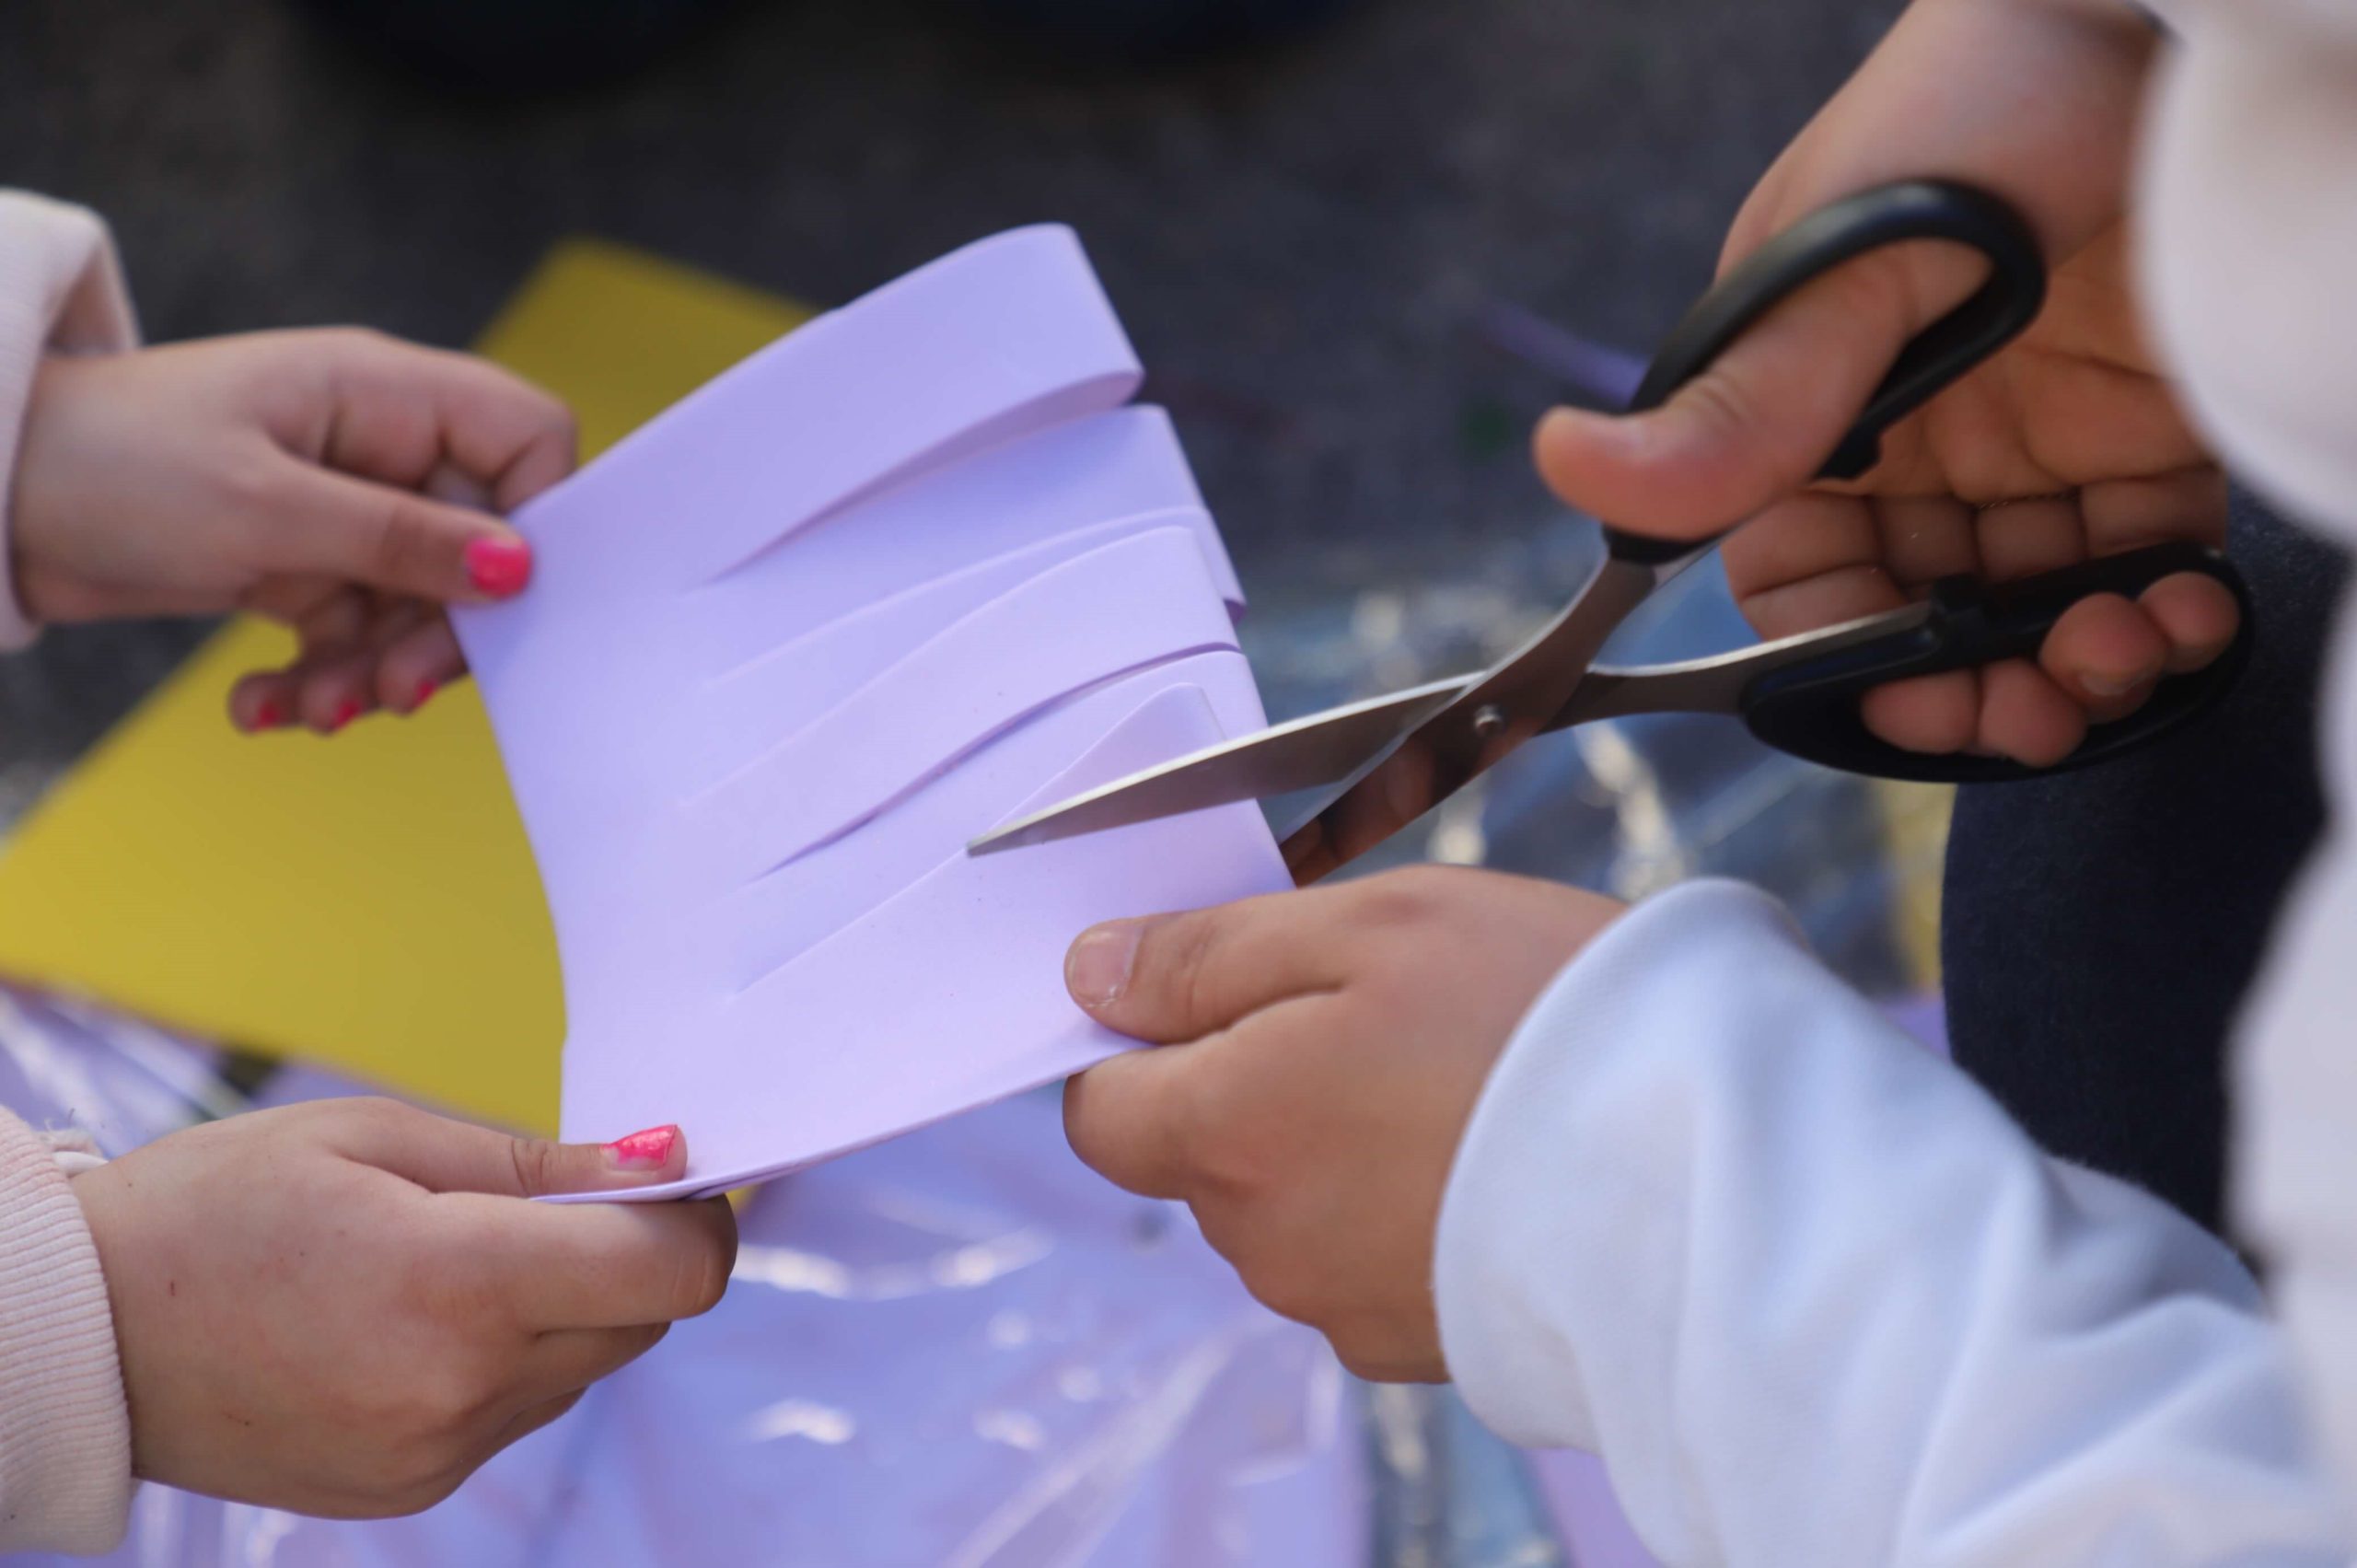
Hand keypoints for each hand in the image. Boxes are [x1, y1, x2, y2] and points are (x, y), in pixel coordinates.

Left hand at [9, 328, 575, 733]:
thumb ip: (403, 541)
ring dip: (372, 672)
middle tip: (391, 693)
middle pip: (480, 545)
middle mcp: (378, 447)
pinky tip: (265, 707)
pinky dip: (320, 677)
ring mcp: (342, 507)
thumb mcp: (265, 508)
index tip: (502, 596)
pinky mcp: (302, 562)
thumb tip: (521, 568)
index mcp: (383, 395)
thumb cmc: (113, 465)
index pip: (526, 438)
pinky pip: (354, 632)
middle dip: (438, 631)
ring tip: (308, 712)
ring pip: (418, 605)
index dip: (541, 516)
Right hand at [72, 1098, 732, 1517]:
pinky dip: (506, 1360)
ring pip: (586, 1368)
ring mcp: (437, 1454)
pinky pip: (519, 1412)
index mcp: (456, 1285)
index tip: (671, 1177)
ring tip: (452, 1258)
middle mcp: (461, 1389)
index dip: (698, 1218)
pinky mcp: (412, 1490)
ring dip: (565, 1308)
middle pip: (643, 1320)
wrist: (82, 1337)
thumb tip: (664, 1160)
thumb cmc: (217, 1207)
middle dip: (630, 1254)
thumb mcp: (375, 1137)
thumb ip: (537, 1162)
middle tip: (550, 1199)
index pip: (671, 1273)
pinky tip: (417, 1319)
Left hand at [1061, 867, 1622, 1381]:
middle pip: (1204, 1154)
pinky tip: (1487, 1156)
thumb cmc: (1534, 1018)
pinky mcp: (1422, 1343)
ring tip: (1459, 1081)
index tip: (1228, 987)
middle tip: (1384, 1013)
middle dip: (1259, 1081)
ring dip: (1338, 1143)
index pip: (1102, 1107)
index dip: (1148, 1039)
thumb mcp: (1362, 927)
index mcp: (1226, 1131)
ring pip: (1290, 1207)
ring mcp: (1343, 1304)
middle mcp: (1263, 1240)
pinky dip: (1405, 1207)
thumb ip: (1208, 953)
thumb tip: (1090, 974)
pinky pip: (1370, 1259)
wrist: (1706, 1167)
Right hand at [1536, 0, 2239, 765]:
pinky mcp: (2146, 435)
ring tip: (2125, 649)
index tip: (1908, 688)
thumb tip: (1566, 465)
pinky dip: (2167, 615)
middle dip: (1972, 690)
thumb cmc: (1992, 95)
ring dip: (2076, 665)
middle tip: (2036, 710)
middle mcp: (1915, 441)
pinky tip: (2183, 607)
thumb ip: (1743, 401)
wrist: (2176, 5)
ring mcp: (2032, 443)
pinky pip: (2144, 567)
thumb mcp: (1854, 262)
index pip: (1796, 582)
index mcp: (1812, 405)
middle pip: (1918, 622)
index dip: (1840, 658)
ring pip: (2032, 614)